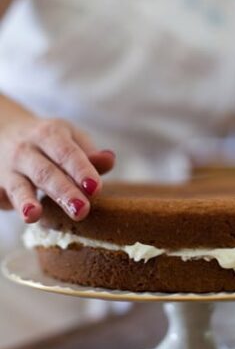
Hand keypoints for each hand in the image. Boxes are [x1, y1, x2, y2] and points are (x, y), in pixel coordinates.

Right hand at [0, 111, 114, 223]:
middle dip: (63, 192)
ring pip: (18, 186)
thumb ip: (89, 154)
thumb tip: (109, 160)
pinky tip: (12, 211)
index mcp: (50, 134)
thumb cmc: (48, 142)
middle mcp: (27, 150)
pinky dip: (2, 201)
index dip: (81, 170)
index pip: (67, 153)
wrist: (3, 132)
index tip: (95, 188)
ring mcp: (8, 169)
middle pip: (45, 172)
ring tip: (33, 215)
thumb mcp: (69, 138)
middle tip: (81, 211)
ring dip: (26, 201)